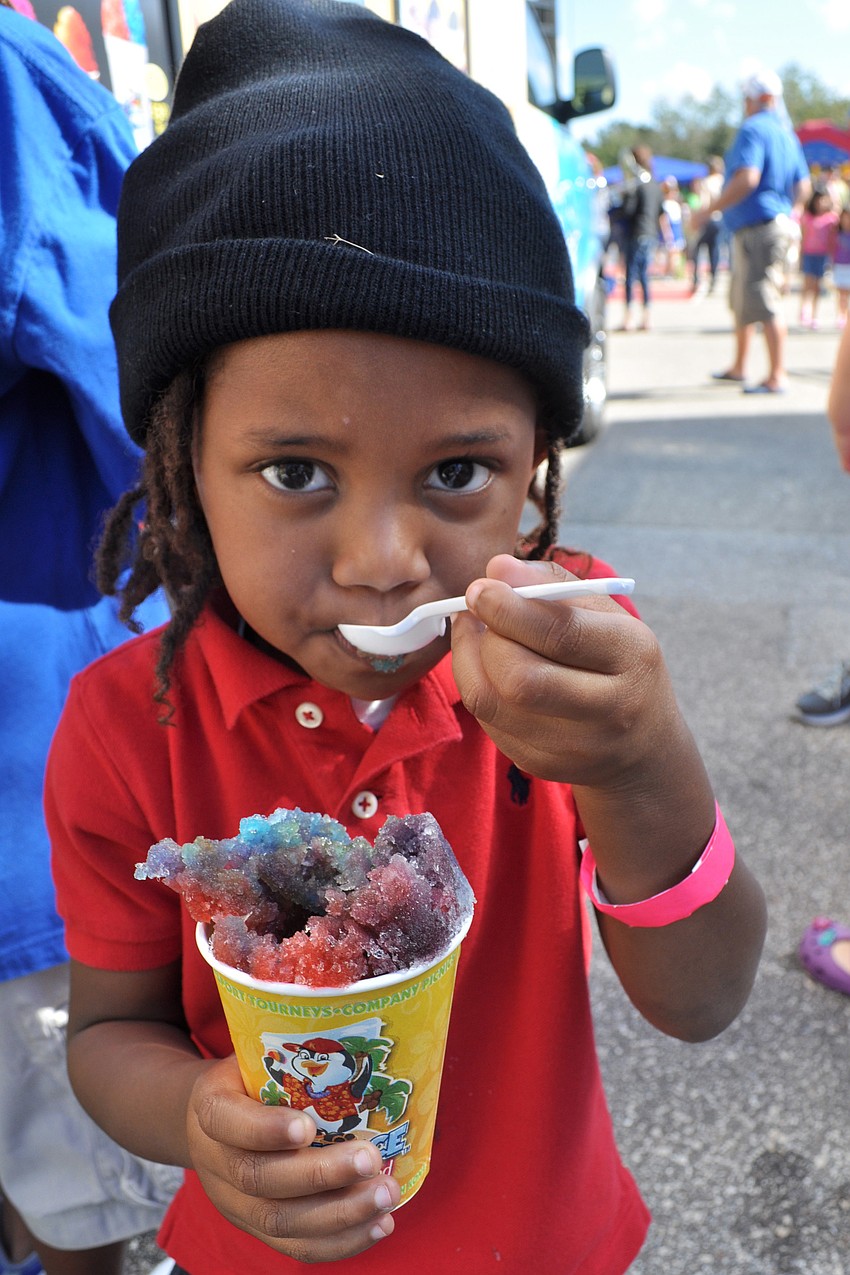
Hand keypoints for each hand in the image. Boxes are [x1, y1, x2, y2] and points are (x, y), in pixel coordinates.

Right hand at [187, 1057, 399, 1261]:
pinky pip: (296, 1247)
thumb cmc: (250, 1078)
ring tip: (385, 1194)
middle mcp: (216, 1161)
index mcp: (210, 1107)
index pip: (226, 1122)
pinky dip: (341, 1242)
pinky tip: (379, 1225)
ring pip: (280, 1222)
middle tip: (370, 1159)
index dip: (265, 1130)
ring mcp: (234, 1202)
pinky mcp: (256, 1227)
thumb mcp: (255, 1054)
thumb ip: (288, 1050)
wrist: (213, 1119)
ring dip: (339, 1214)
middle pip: (260, 1179)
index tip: (308, 1125)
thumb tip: (353, 1028)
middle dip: (321, 1175)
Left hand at [451, 554, 679, 787]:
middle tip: (477, 611)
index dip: (509, 610)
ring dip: (469, 659)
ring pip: (493, 702)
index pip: (561, 633)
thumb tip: (496, 568)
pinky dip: (476, 686)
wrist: (642, 742)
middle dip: (487, 638)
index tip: (479, 588)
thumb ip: (551, 584)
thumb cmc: (616, 661)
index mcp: (632, 655)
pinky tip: (485, 665)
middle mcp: (611, 708)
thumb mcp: (603, 614)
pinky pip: (488, 722)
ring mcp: (577, 746)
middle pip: (520, 676)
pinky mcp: (545, 766)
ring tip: (473, 631)